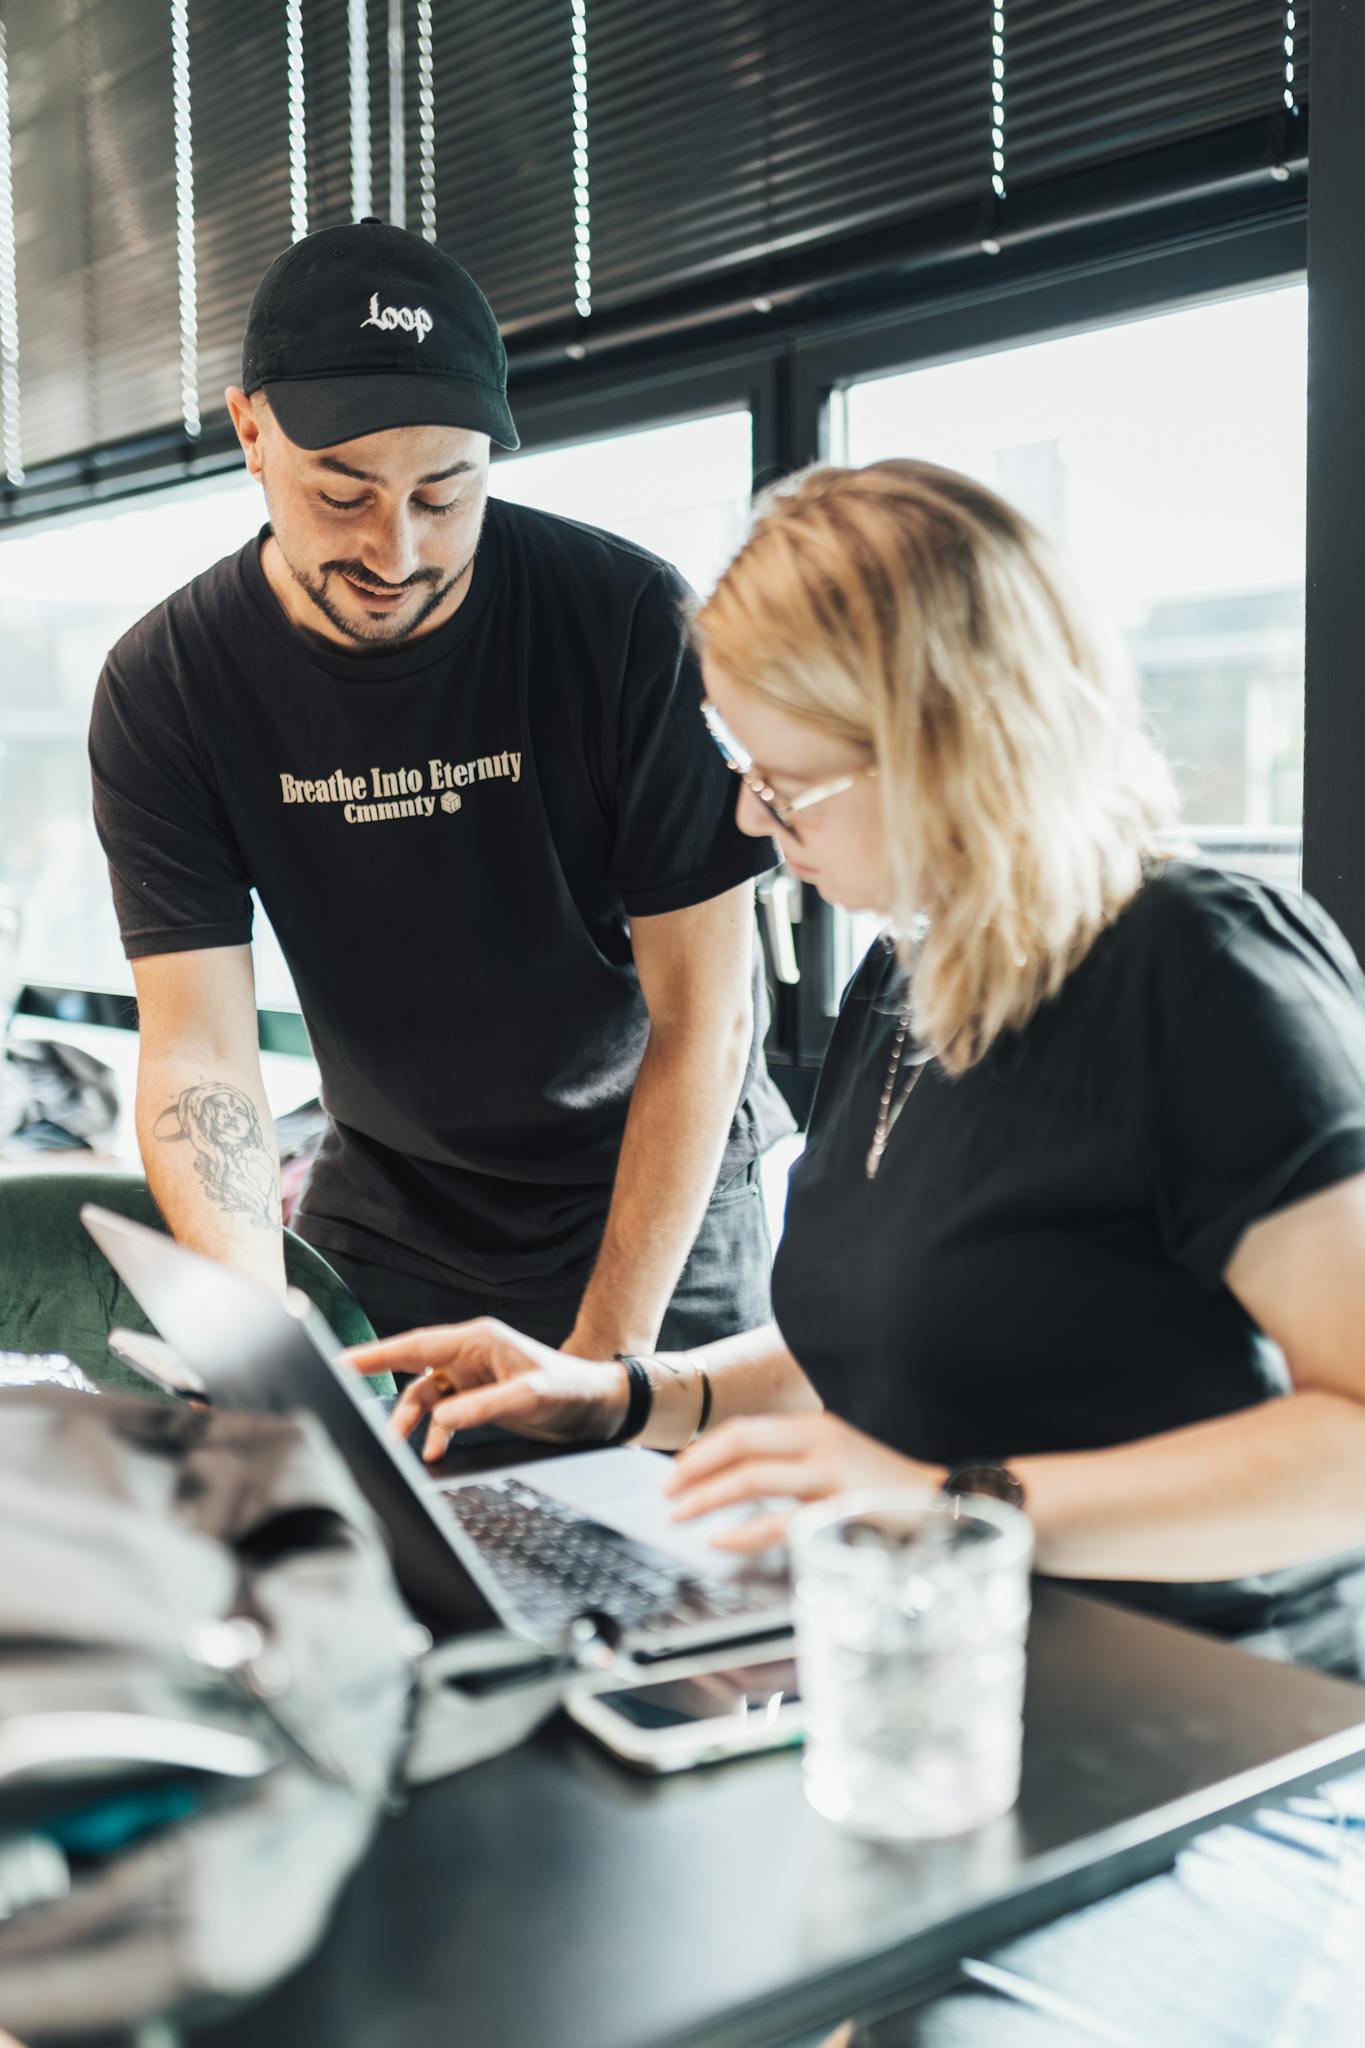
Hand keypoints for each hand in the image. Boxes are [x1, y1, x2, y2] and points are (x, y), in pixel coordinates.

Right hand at [347, 1319, 628, 1463]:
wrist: (599, 1407)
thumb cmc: (571, 1390)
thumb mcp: (529, 1396)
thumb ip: (482, 1408)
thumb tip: (439, 1421)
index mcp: (477, 1340)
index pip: (416, 1345)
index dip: (376, 1354)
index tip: (342, 1362)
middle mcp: (470, 1354)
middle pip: (412, 1368)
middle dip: (383, 1386)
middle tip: (347, 1399)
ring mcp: (472, 1376)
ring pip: (425, 1396)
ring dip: (411, 1422)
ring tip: (396, 1447)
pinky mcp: (478, 1398)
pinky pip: (443, 1413)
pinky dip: (435, 1432)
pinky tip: (433, 1451)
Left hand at [664, 1412, 944, 1552]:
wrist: (946, 1496)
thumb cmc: (889, 1482)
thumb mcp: (840, 1455)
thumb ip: (798, 1461)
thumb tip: (744, 1476)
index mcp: (815, 1426)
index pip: (744, 1429)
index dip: (703, 1449)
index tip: (677, 1470)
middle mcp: (819, 1440)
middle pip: (739, 1445)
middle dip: (694, 1470)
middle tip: (667, 1494)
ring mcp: (830, 1473)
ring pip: (752, 1478)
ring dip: (707, 1498)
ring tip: (682, 1517)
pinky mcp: (840, 1507)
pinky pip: (780, 1520)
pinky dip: (744, 1531)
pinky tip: (723, 1541)